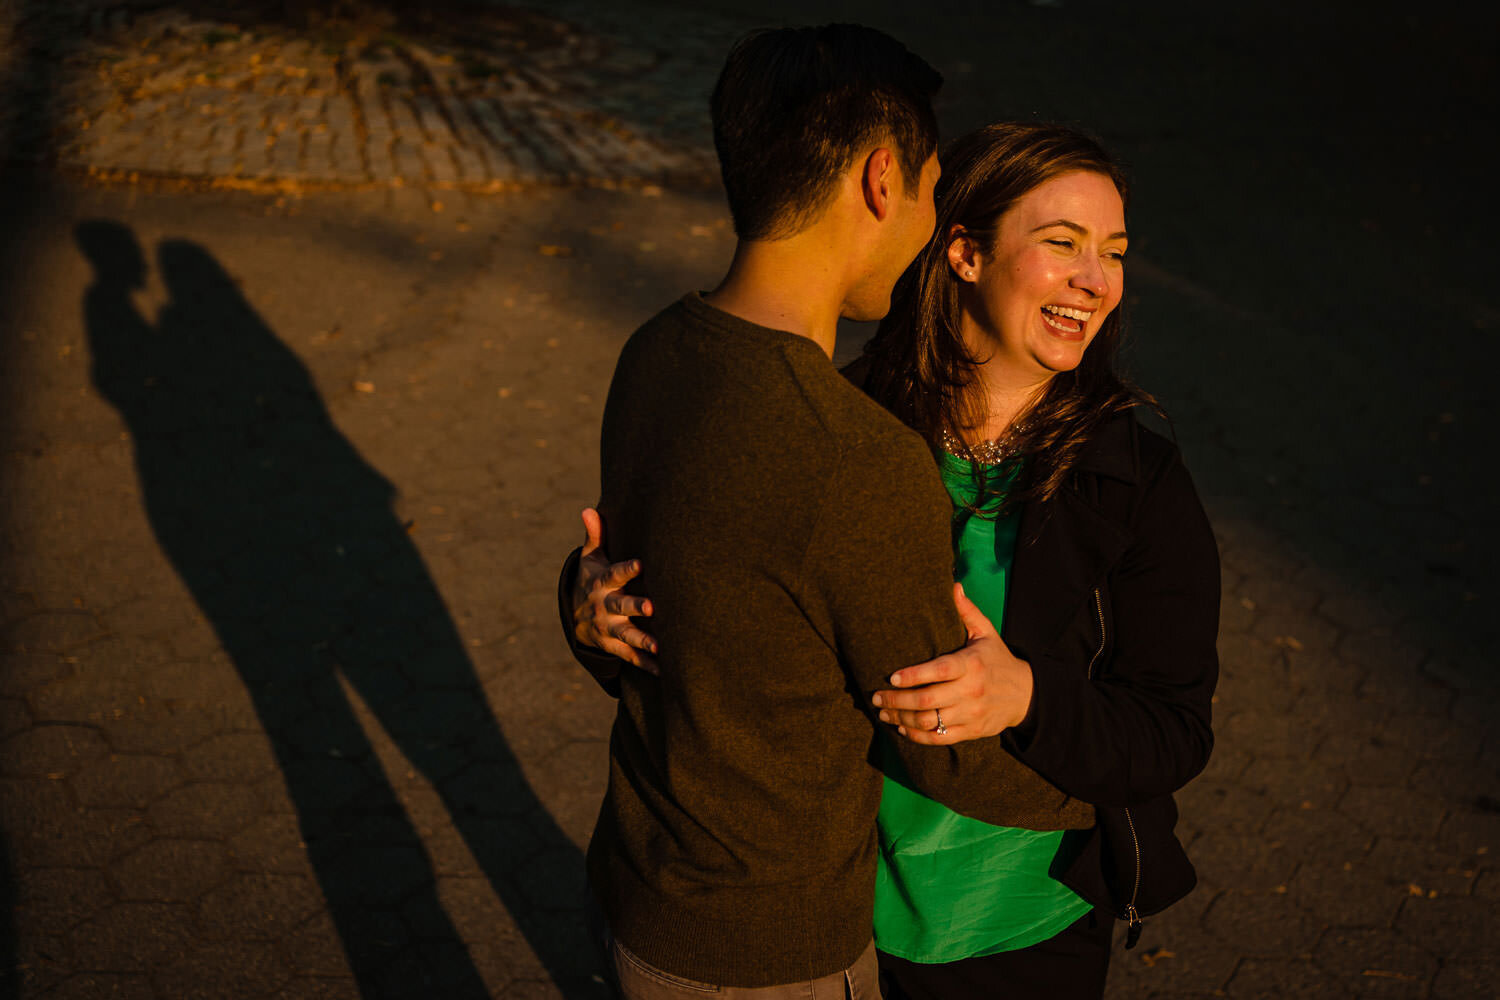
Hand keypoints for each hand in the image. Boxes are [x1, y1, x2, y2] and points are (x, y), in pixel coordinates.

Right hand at [571, 507, 658, 673]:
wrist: (575, 616)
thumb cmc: (591, 579)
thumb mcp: (590, 558)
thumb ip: (595, 536)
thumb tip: (588, 509)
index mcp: (601, 584)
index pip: (614, 575)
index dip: (626, 569)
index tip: (641, 563)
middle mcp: (604, 607)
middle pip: (620, 607)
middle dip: (635, 607)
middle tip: (651, 608)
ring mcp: (608, 628)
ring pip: (625, 635)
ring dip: (642, 641)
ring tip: (659, 646)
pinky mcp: (613, 644)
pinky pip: (629, 656)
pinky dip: (645, 663)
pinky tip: (663, 670)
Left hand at [870, 582, 1032, 744]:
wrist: (1026, 694)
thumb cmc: (997, 659)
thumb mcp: (987, 633)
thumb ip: (967, 612)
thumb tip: (953, 586)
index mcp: (972, 664)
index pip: (939, 671)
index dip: (914, 675)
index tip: (892, 677)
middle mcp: (971, 691)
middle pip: (927, 700)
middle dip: (897, 700)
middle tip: (876, 696)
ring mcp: (971, 714)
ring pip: (930, 721)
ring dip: (901, 718)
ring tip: (883, 711)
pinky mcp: (971, 731)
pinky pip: (940, 738)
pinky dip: (917, 736)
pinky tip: (901, 728)